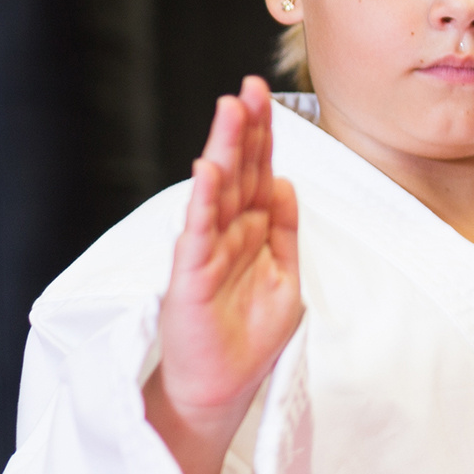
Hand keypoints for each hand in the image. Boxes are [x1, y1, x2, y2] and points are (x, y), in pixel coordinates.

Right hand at [146, 77, 303, 473]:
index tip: (268, 95)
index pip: (258, 173)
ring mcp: (205, 253)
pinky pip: (198, 235)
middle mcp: (226, 235)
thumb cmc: (248, 337)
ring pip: (217, 193)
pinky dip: (204, 203)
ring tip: (230, 112)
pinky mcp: (189, 279)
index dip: (263, 136)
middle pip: (238, 172)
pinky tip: (208, 172)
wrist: (219, 386)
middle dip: (245, 130)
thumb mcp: (283, 277)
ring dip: (224, 151)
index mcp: (251, 233)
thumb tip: (285, 183)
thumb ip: (283, 232)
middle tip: (250, 87)